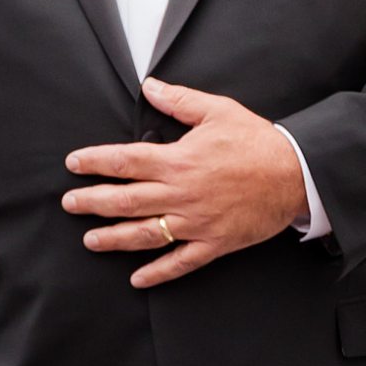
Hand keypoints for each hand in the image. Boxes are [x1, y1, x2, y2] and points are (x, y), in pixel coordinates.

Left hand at [62, 77, 308, 286]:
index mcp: (178, 160)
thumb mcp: (218, 111)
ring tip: (91, 240)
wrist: (295, 174)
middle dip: (92, 202)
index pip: (126, 161)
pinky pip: (180, 262)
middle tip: (69, 204)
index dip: (96, 162)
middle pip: (126, 200)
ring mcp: (196, 221)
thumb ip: (179, 100)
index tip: (74, 164)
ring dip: (114, 238)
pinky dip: (158, 273)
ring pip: (145, 234)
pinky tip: (137, 279)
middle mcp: (181, 193)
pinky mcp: (214, 243)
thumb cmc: (256, 141)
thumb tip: (150, 86)